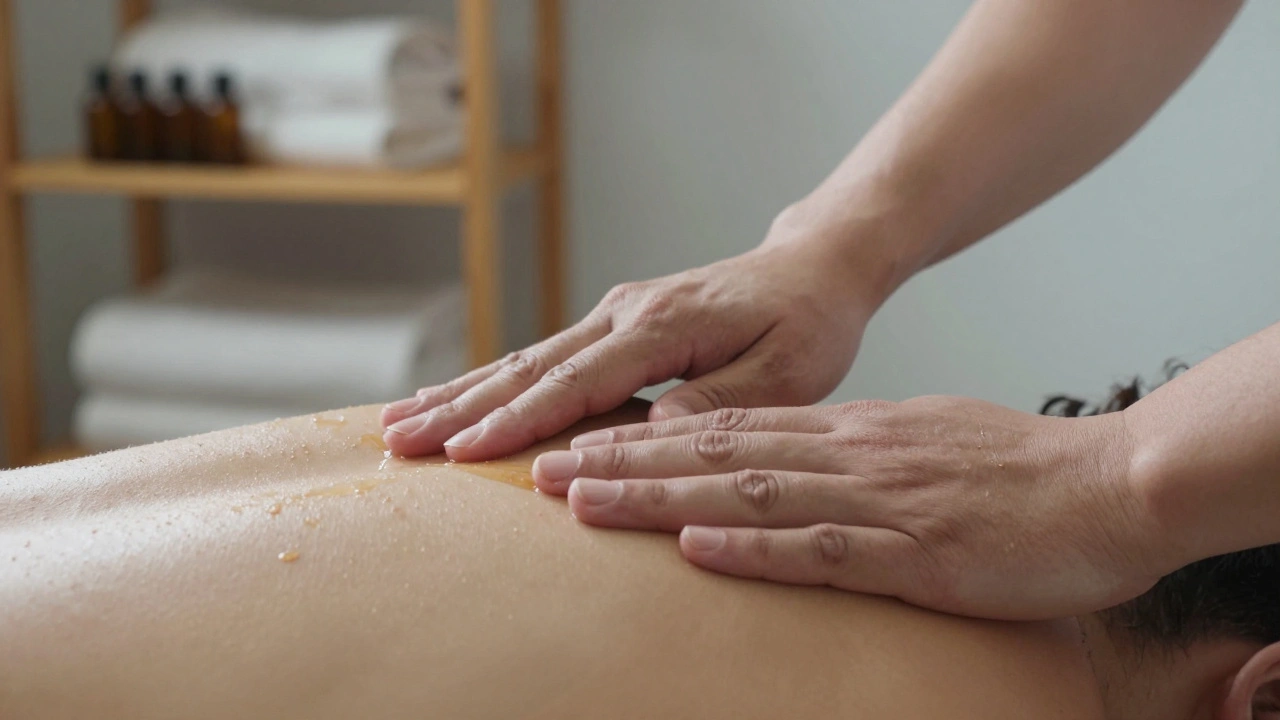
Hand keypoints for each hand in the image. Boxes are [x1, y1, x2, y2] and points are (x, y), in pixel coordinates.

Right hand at [381, 214, 883, 460]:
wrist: (812, 269)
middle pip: (530, 367)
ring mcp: (615, 314)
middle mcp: (626, 313)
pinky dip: (491, 380)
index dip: (518, 420)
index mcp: (663, 327)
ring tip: (398, 423)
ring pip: (524, 359)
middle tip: (398, 442)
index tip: (462, 451)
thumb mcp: (787, 372)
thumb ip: (718, 400)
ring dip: (460, 393)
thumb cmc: (807, 325)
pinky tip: (453, 396)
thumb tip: (652, 434)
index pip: (577, 383)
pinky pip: (542, 357)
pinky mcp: (615, 323)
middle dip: (461, 407)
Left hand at [536, 397, 1173, 620]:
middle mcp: (847, 455)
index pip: (725, 429)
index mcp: (847, 433)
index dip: (644, 438)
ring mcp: (878, 498)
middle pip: (712, 453)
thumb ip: (854, 456)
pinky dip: (754, 548)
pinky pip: (822, 548)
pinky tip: (695, 548)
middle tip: (540, 469)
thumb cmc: (1019, 472)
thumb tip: (796, 467)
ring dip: (658, 496)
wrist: (1113, 484)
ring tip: (581, 499)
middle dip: (620, 461)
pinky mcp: (917, 549)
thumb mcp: (921, 446)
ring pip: (746, 492)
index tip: (577, 445)